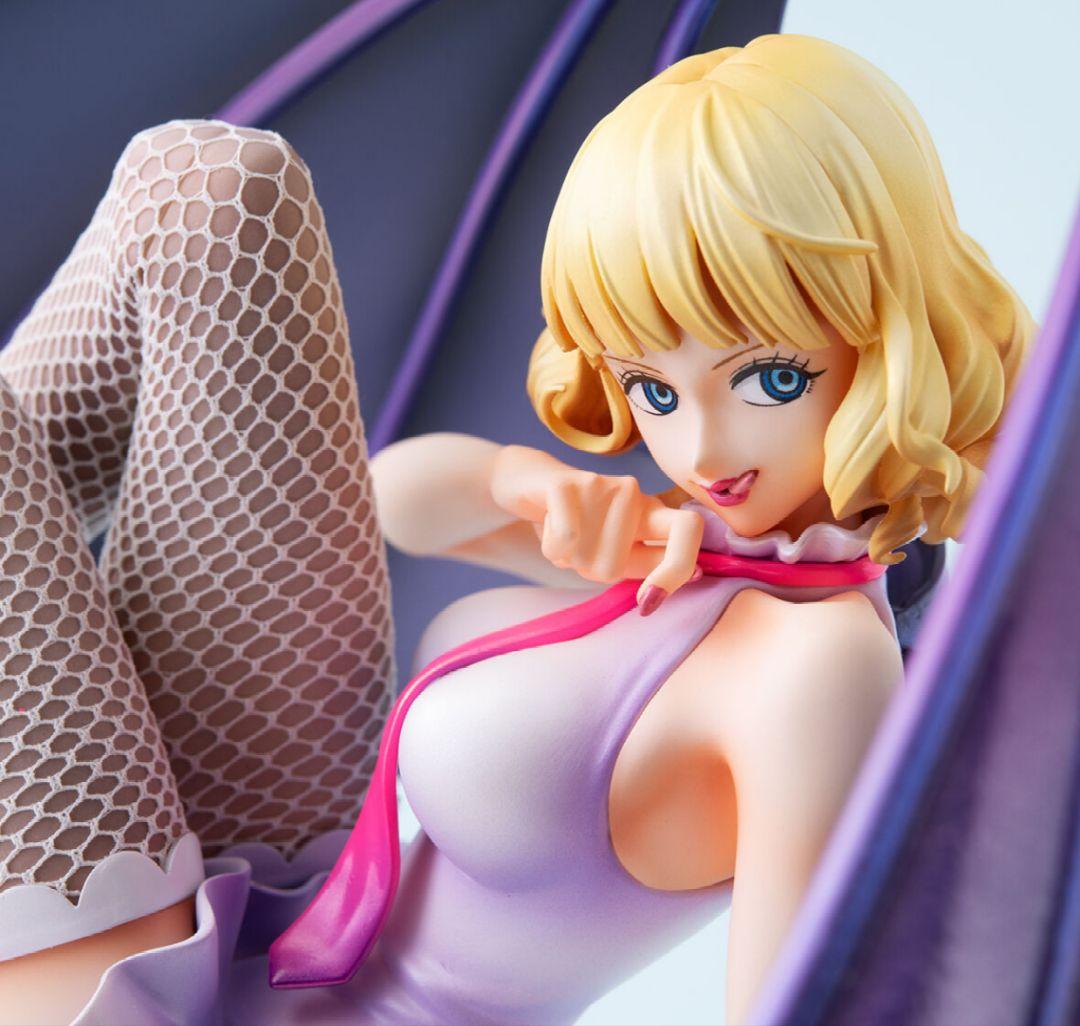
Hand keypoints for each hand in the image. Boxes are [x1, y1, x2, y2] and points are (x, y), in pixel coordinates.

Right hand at [490, 446, 703, 613]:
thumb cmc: (581, 525)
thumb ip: (652, 563)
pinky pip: (562, 540)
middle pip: (615, 566)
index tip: (646, 601)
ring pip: (584, 557)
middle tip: (581, 552)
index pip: (689, 529)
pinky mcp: (565, 483)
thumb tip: (696, 572)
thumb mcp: (617, 551)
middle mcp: (633, 493)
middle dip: (590, 572)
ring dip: (567, 558)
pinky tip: (548, 525)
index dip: (676, 570)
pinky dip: (551, 547)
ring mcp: (601, 484)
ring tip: (564, 533)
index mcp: (652, 512)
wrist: (531, 483)